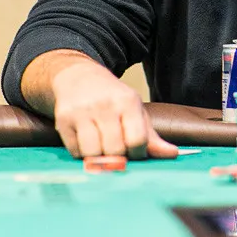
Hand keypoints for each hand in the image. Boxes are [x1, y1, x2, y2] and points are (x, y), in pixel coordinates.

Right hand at [49, 59, 177, 159]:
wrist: (77, 77)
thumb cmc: (112, 99)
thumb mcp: (135, 111)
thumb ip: (151, 136)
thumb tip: (172, 154)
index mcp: (127, 102)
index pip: (136, 140)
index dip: (137, 153)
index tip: (134, 152)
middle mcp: (104, 105)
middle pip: (115, 150)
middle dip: (118, 158)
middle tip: (116, 152)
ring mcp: (82, 112)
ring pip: (93, 154)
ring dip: (99, 159)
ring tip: (101, 149)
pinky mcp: (63, 120)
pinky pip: (76, 152)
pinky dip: (82, 154)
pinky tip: (86, 142)